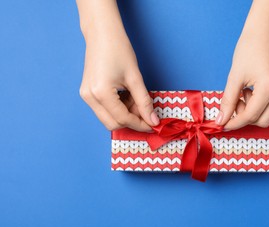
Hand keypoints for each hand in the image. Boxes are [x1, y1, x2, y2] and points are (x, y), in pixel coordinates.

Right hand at [77, 0, 158, 131]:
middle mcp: (90, 97)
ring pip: (109, 118)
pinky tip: (128, 96)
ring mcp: (86, 96)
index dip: (141, 124)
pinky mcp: (87, 93)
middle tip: (146, 111)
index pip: (123, 119)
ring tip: (136, 99)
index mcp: (101, 93)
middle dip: (132, 121)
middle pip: (113, 124)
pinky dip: (118, 108)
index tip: (154, 124)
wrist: (102, 32)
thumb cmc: (118, 49)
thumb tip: (153, 120)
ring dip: (126, 114)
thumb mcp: (135, 78)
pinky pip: (104, 109)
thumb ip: (145, 102)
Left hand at [215, 0, 268, 130]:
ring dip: (254, 113)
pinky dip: (262, 106)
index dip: (234, 122)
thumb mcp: (235, 77)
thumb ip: (228, 101)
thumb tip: (221, 120)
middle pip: (263, 121)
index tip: (223, 124)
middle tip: (236, 103)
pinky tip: (253, 93)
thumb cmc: (249, 49)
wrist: (265, 32)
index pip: (250, 116)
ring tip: (245, 94)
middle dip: (245, 118)